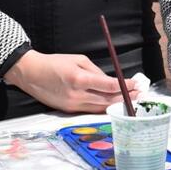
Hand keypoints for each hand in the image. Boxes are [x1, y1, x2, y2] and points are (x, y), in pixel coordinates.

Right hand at [4, 50, 138, 113]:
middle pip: (108, 100)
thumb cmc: (55, 62)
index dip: (125, 86)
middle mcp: (77, 94)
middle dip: (126, 97)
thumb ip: (96, 71)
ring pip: (100, 108)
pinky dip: (104, 107)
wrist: (31, 74)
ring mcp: (72, 105)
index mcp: (80, 78)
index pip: (109, 86)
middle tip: (139, 94)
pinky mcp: (68, 110)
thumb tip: (112, 80)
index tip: (136, 84)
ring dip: (117, 104)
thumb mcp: (78, 59)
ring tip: (131, 100)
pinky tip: (114, 104)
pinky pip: (91, 110)